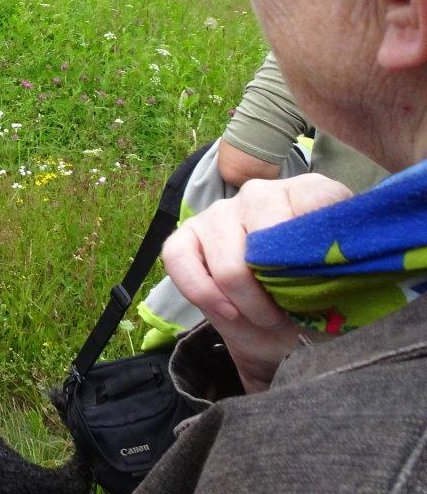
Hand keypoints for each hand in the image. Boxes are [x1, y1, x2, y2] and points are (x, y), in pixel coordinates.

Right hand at [162, 172, 351, 391]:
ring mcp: (220, 211)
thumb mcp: (344, 293)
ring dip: (247, 302)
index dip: (323, 247)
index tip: (329, 283)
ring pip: (227, 263)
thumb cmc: (315, 302)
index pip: (317, 202)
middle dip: (278, 289)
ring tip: (265, 318)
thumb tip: (333, 277)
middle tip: (291, 313)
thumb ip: (345, 279)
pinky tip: (227, 312)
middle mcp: (261, 194)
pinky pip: (179, 259)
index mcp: (308, 194)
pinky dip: (203, 294)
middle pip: (266, 239)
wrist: (280, 329)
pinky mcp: (187, 234)